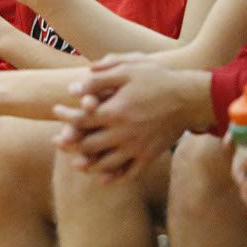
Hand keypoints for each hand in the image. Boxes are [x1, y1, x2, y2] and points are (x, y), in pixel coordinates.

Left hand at [51, 55, 208, 181]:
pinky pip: (128, 173)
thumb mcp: (128, 69)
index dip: (65, 116)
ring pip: (105, 164)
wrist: (191, 97)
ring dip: (86, 165)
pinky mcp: (150, 156)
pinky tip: (102, 176)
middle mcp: (124, 134)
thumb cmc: (157, 78)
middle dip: (69, 143)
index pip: (80, 118)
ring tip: (76, 162)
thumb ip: (99, 78)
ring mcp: (137, 148)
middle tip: (58, 140)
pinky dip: (113, 177)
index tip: (56, 110)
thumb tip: (73, 88)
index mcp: (115, 111)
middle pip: (87, 145)